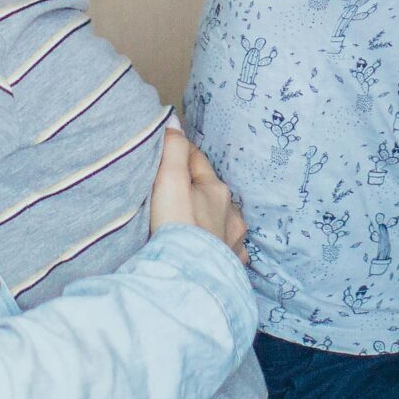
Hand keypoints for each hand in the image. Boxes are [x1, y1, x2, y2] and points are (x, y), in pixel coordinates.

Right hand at [149, 129, 244, 257]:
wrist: (188, 277)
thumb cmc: (176, 226)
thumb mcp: (169, 180)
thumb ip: (172, 149)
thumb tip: (173, 121)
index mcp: (216, 190)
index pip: (196, 161)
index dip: (179, 155)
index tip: (165, 155)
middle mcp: (231, 214)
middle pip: (212, 193)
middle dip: (198, 190)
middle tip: (178, 193)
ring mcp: (233, 242)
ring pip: (224, 222)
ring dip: (213, 220)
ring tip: (197, 225)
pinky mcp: (231, 267)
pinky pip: (228, 252)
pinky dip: (220, 248)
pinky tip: (213, 253)